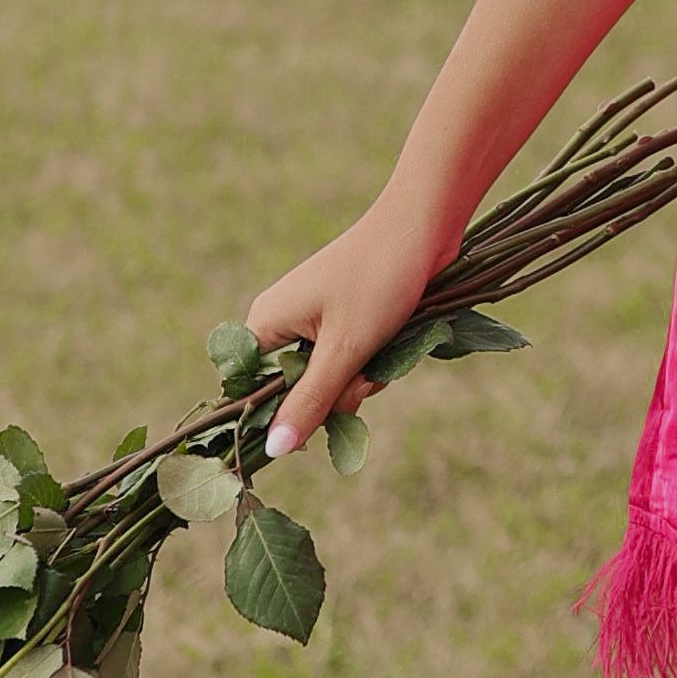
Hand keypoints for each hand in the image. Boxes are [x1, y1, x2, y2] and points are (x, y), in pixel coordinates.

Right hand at [245, 192, 447, 458]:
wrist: (424, 227)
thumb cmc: (378, 279)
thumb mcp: (345, 349)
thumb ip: (311, 401)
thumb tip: (274, 451)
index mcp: (265, 323)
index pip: (252, 392)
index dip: (283, 413)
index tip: (321, 418)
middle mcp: (282, 322)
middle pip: (298, 391)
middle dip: (337, 393)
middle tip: (366, 372)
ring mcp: (315, 321)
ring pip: (330, 380)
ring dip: (361, 378)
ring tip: (384, 351)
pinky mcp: (345, 320)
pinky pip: (350, 361)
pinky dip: (372, 361)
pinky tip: (393, 343)